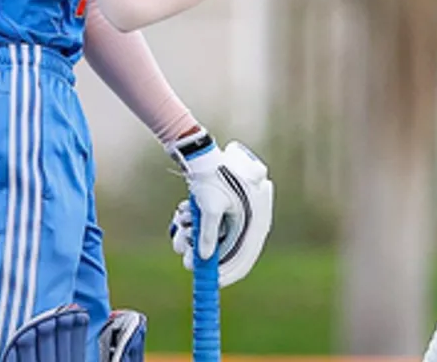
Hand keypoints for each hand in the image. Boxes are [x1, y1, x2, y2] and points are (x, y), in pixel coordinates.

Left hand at [167, 133, 274, 286]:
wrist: (202, 153)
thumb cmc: (212, 176)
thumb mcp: (209, 207)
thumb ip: (207, 235)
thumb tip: (202, 259)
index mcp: (253, 219)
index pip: (245, 257)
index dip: (229, 273)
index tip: (211, 283)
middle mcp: (247, 220)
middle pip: (226, 251)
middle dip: (202, 254)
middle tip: (184, 257)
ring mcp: (234, 216)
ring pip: (212, 241)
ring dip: (193, 238)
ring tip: (182, 223)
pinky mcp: (221, 211)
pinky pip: (206, 229)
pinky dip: (193, 227)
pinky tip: (184, 212)